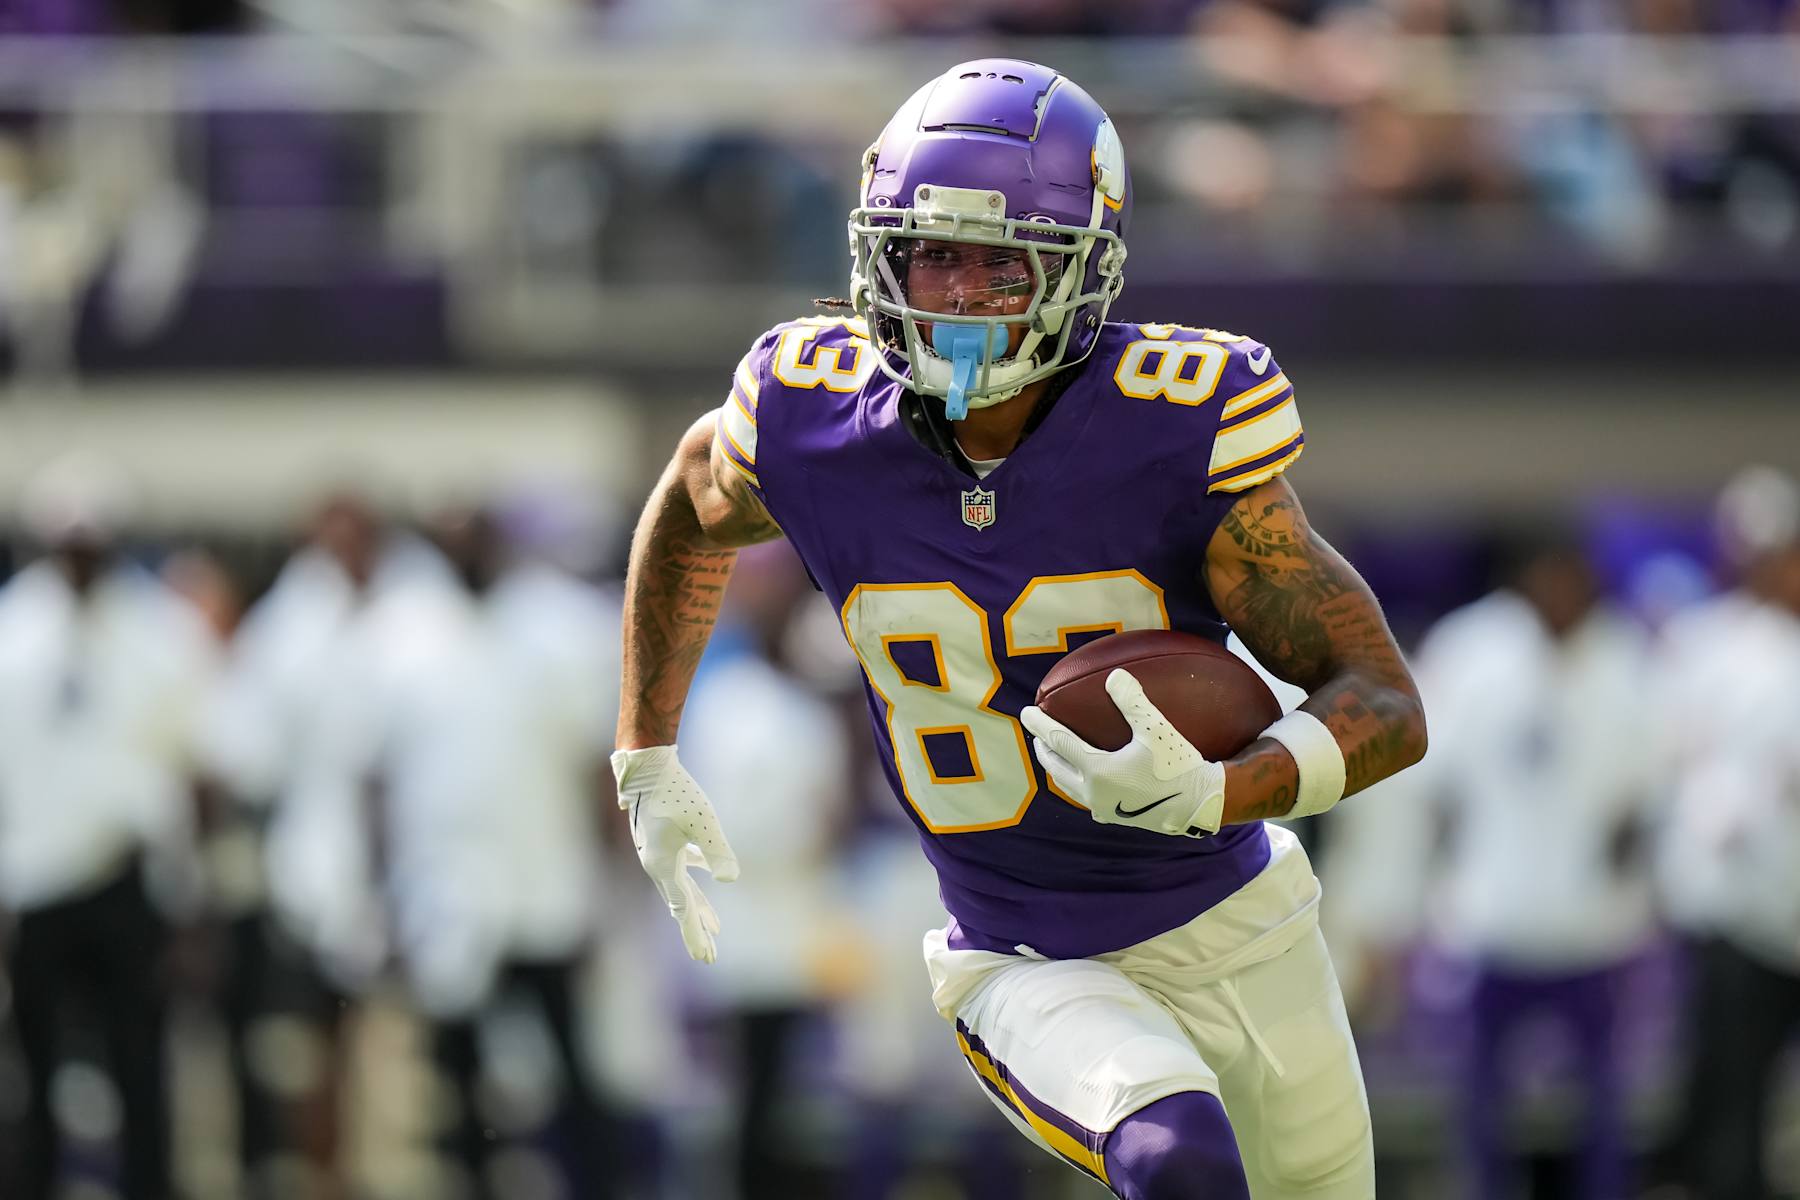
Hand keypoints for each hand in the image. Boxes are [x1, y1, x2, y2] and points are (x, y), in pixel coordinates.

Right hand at [610, 745, 739, 962]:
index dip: (696, 934)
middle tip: (710, 956)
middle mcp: (657, 865)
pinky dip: (697, 873)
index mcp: (663, 867)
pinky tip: (710, 872)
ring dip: (699, 907)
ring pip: (682, 887)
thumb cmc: (675, 792)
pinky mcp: (663, 838)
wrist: (646, 766)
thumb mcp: (703, 822)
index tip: (706, 958)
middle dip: (697, 930)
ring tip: (716, 927)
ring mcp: (658, 852)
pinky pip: (683, 865)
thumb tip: (731, 878)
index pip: (683, 910)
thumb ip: (717, 851)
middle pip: (681, 906)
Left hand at [1019, 669, 1225, 837]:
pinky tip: (1088, 780)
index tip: (1026, 711)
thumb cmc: (1179, 767)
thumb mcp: (1157, 729)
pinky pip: (1087, 798)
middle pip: (1057, 769)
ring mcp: (1104, 809)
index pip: (1060, 742)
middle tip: (1037, 735)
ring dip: (1058, 769)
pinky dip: (1077, 783)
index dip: (1040, 725)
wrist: (1202, 806)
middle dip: (1044, 750)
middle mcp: (1094, 794)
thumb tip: (1113, 676)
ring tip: (1055, 756)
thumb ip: (1133, 702)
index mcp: (1098, 772)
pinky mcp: (1117, 817)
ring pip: (1069, 787)